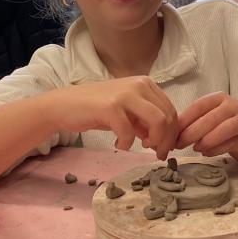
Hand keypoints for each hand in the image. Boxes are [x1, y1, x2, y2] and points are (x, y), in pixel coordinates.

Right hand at [52, 76, 177, 158]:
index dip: (173, 132)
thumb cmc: (96, 110)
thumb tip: (163, 138)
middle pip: (168, 116)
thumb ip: (145, 120)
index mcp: (145, 84)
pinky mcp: (111, 107)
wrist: (64, 105)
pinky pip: (130, 132)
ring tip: (142, 148)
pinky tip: (118, 145)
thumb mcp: (127, 113)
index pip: (171, 109)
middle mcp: (139, 85)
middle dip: (167, 140)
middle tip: (158, 154)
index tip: (165, 147)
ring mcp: (125, 94)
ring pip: (158, 121)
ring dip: (155, 141)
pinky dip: (127, 144)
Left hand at [175, 92, 237, 161]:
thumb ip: (195, 122)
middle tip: (178, 145)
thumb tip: (171, 132)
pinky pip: (229, 143)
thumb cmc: (226, 127)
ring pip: (220, 130)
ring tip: (195, 149)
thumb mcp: (211, 119)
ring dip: (205, 142)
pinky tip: (207, 153)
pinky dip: (215, 150)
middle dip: (190, 133)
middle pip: (208, 119)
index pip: (197, 106)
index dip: (183, 120)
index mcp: (218, 98)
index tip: (171, 133)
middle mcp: (231, 104)